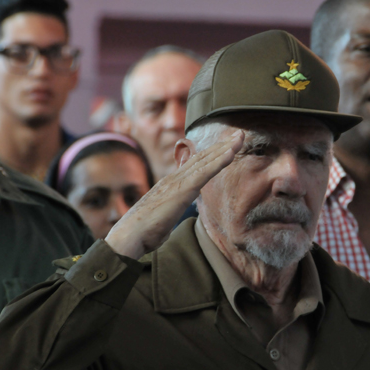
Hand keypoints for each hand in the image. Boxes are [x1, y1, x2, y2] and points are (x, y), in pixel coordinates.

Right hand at [105, 130, 243, 258]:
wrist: (129, 235)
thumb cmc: (145, 231)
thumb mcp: (163, 216)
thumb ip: (171, 210)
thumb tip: (172, 213)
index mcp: (171, 184)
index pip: (195, 164)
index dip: (212, 154)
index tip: (227, 146)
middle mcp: (175, 178)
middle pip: (203, 157)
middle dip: (222, 145)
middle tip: (239, 134)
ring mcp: (178, 182)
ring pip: (205, 161)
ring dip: (225, 148)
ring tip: (240, 137)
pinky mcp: (182, 190)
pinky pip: (204, 173)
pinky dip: (219, 162)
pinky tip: (231, 153)